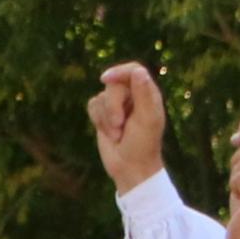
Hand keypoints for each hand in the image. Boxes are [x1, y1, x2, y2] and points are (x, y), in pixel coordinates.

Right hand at [90, 62, 165, 189]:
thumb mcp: (146, 119)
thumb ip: (143, 94)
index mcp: (147, 94)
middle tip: (119, 125)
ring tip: (118, 134)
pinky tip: (108, 133)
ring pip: (100, 97)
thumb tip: (138, 71)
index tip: (105, 79)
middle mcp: (132, 96)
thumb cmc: (143, 145)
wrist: (130, 168)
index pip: (133, 71)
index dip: (119, 72)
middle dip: (112, 105)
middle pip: (113, 84)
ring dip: (106, 118)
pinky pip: (92, 106)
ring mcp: (117, 105)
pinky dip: (98, 120)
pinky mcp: (103, 115)